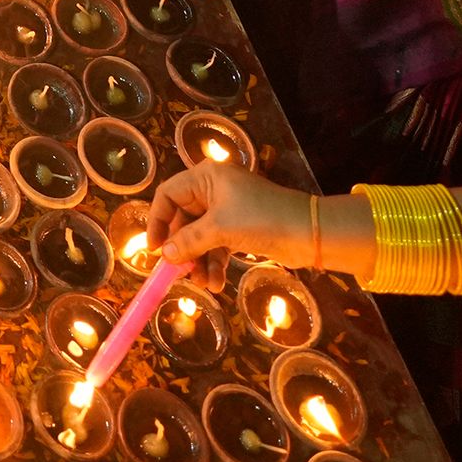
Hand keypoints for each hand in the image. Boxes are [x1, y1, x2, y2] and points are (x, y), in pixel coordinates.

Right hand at [146, 162, 321, 275]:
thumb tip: (164, 256)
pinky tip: (217, 283)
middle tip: (178, 273)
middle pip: (184, 220)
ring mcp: (227, 210)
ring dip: (199, 261)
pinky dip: (215, 263)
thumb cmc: (260, 218)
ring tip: (203, 284)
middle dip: (182, 248)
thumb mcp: (220, 228)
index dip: (158, 221)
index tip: (154, 249)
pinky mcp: (239, 229)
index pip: (168, 195)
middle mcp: (213, 190)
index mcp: (206, 177)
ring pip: (200, 237)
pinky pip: (217, 246)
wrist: (307, 232)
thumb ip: (189, 241)